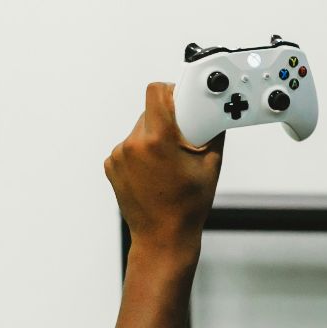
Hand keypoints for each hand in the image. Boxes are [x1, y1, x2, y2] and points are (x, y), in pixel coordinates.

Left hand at [104, 83, 223, 252]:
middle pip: (151, 112)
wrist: (163, 236)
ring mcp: (118, 155)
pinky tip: (155, 172)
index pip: (156, 91)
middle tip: (184, 142)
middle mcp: (132, 144)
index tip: (183, 101)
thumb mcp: (211, 165)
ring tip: (169, 163)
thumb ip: (212, 131)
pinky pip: (131, 146)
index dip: (172, 92)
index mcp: (157, 140)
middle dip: (169, 121)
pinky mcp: (111, 165)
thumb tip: (215, 112)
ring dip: (156, 138)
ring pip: (141, 129)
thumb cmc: (187, 206)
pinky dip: (143, 153)